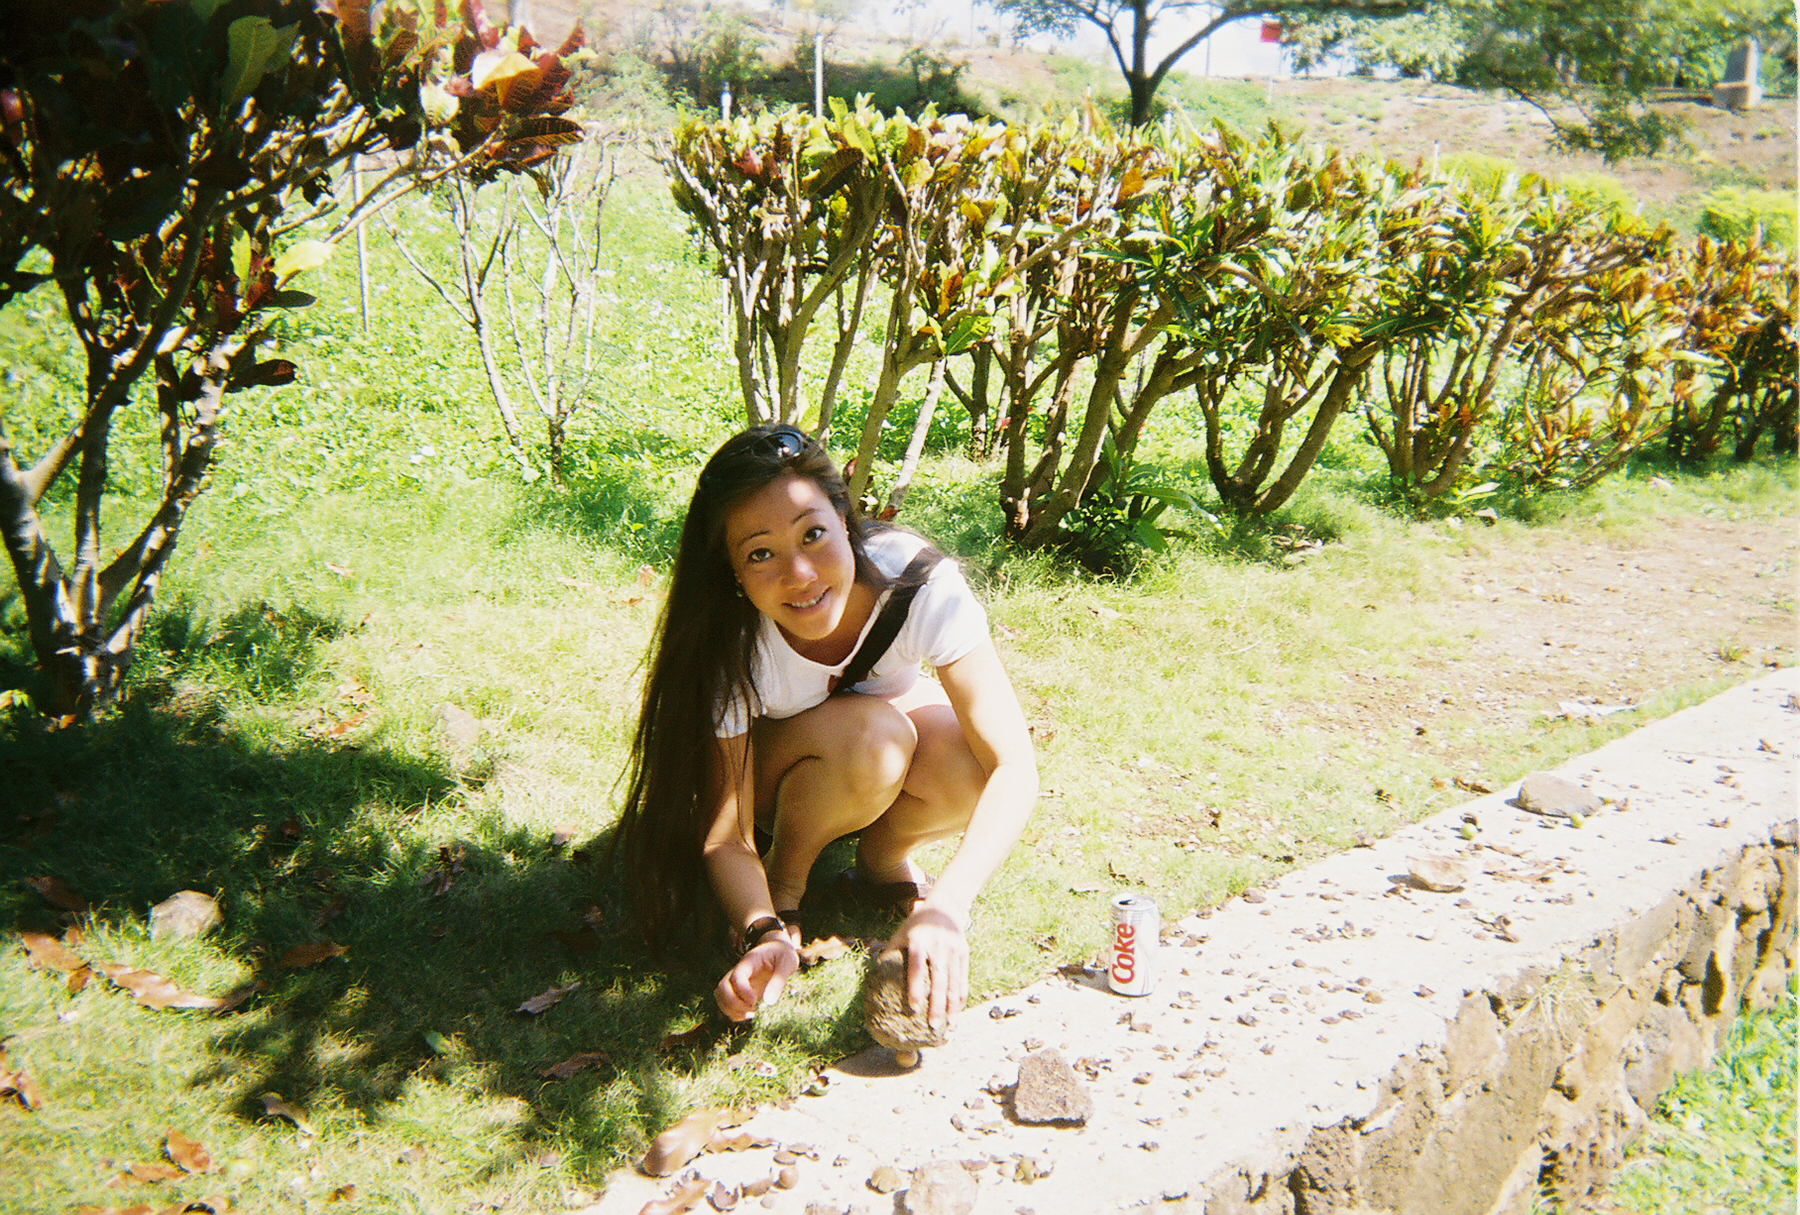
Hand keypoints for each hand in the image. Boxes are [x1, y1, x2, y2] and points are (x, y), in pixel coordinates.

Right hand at [715, 938, 798, 1021]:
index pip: (737, 976)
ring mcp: (737, 982)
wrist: (778, 949)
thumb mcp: (787, 963)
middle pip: (722, 987)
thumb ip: (779, 981)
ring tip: (751, 1014)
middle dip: (733, 1003)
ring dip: (731, 1009)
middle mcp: (738, 971)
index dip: (743, 991)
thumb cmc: (783, 954)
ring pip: (720, 996)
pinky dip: (734, 1013)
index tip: (755, 1001)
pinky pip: (727, 1003)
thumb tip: (769, 1002)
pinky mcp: (740, 991)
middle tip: (752, 1009)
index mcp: (749, 961)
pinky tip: (750, 1015)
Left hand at [885, 902, 969, 1030]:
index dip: (915, 989)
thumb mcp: (901, 934)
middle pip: (939, 980)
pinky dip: (961, 996)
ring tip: (949, 1026)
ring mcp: (953, 951)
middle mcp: (938, 947)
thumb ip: (891, 954)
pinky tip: (957, 1012)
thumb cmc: (915, 926)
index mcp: (918, 942)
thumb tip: (874, 980)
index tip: (913, 1008)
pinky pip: (963, 979)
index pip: (917, 968)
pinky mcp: (964, 954)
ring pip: (954, 982)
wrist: (945, 907)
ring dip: (952, 1006)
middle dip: (937, 1004)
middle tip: (933, 1026)